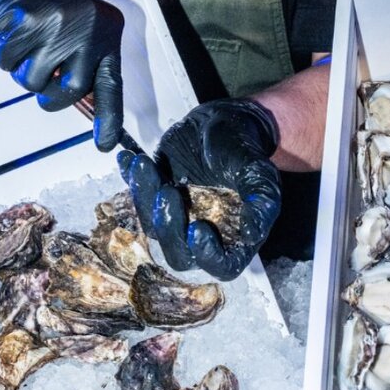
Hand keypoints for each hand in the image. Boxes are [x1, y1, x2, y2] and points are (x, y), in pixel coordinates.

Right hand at [0, 0, 123, 150]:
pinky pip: (8, 62)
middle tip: (39, 70)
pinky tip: (7, 31)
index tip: (105, 145)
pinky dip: (1, 53)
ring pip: (34, 81)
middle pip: (70, 90)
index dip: (108, 117)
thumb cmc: (41, 9)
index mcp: (105, 31)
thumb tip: (87, 106)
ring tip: (24, 43)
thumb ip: (83, 65)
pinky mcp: (27, 20)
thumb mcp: (76, 31)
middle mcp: (88, 26)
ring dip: (21, 70)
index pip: (111, 84)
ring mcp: (59, 23)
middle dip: (49, 92)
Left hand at [119, 99, 280, 279]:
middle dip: (168, 227)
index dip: (208, 256)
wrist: (219, 123)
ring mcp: (176, 219)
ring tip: (144, 165)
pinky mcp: (155, 199)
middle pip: (180, 254)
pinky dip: (131, 180)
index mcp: (235, 237)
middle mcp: (203, 235)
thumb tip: (252, 233)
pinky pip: (137, 200)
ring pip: (153, 227)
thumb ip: (261, 201)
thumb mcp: (258, 172)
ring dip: (145, 198)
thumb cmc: (244, 150)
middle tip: (167, 192)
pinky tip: (128, 159)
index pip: (223, 266)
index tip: (196, 228)